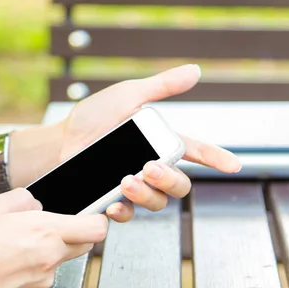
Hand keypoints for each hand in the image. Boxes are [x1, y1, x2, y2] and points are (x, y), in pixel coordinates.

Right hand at [0, 188, 107, 287]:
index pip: (96, 228)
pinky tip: (6, 267)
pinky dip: (32, 272)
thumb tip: (38, 205)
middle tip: (44, 230)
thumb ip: (25, 200)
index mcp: (46, 231)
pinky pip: (42, 280)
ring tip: (12, 250)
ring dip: (47, 254)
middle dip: (73, 236)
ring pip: (59, 263)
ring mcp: (42, 282)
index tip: (90, 217)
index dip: (97, 220)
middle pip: (84, 246)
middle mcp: (50, 259)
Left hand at [58, 64, 240, 221]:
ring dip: (147, 194)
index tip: (233, 164)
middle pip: (180, 185)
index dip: (216, 158)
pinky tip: (114, 204)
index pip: (195, 151)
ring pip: (158, 202)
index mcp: (158, 143)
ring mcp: (134, 187)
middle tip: (150, 168)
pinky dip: (124, 212)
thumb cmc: (90, 119)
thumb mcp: (126, 97)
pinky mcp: (114, 202)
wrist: (56, 144)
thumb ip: (160, 87)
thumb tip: (195, 71)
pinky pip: (129, 216)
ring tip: (126, 181)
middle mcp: (150, 167)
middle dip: (170, 180)